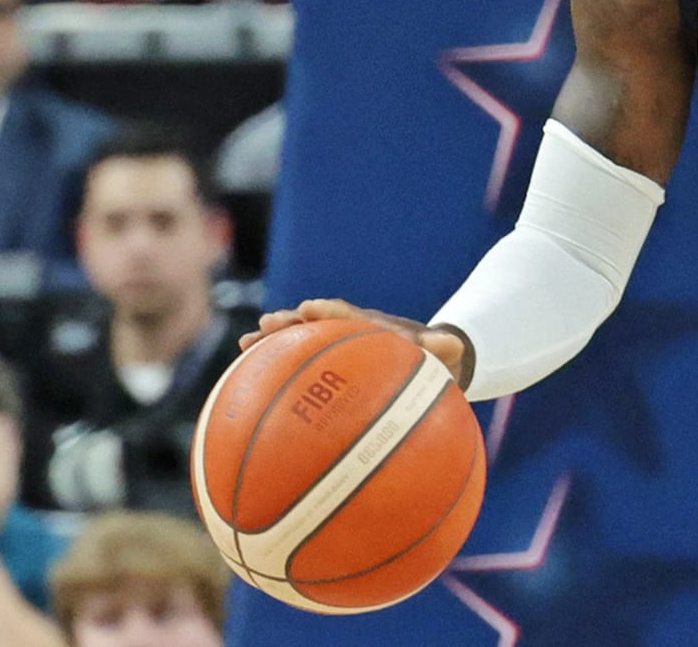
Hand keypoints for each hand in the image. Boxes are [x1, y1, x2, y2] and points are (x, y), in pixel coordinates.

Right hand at [242, 298, 473, 387]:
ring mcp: (335, 348)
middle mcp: (349, 332)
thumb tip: (453, 345)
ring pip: (300, 341)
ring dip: (274, 342)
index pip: (351, 316)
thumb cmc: (433, 359)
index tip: (312, 309)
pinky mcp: (328, 367)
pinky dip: (275, 372)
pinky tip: (247, 388)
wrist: (428, 362)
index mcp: (374, 326)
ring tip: (244, 345)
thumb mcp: (442, 353)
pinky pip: (298, 367)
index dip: (332, 313)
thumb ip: (444, 347)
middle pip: (315, 323)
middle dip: (291, 322)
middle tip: (266, 323)